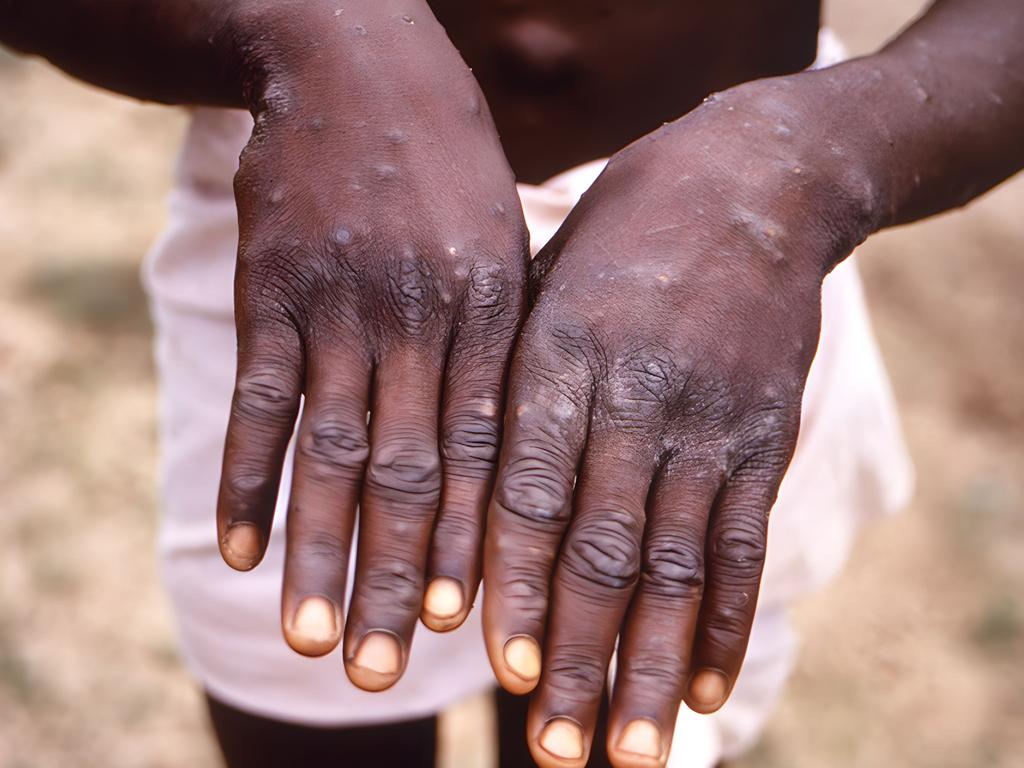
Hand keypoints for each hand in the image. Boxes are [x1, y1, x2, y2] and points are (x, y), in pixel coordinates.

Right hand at [215, 1, 527, 690]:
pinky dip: (244, 477)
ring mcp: (340, 305)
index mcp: (491, 313)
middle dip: (399, 576)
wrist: (358, 62)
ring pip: (329, 452)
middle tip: (389, 670)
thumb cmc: (449, 166)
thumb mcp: (508, 241)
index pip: (487, 451)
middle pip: (410, 472)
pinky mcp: (272, 291)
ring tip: (314, 638)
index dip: (476, 543)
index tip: (469, 627)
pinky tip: (235, 548)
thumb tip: (517, 450)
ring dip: (319, 551)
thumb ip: (508, 341)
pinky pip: (257, 399)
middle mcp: (419, 319)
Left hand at [482, 80, 872, 765]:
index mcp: (559, 354)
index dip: (515, 584)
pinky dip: (724, 620)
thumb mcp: (542, 284)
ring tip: (628, 751)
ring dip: (649, 665)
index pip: (529, 491)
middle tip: (556, 752)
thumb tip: (458, 502)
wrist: (751, 183)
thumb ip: (508, 386)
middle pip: (602, 548)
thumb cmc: (618, 239)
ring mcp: (709, 418)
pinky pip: (744, 540)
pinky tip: (701, 686)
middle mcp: (635, 394)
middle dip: (577, 656)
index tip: (501, 669)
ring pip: (676, 564)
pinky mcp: (765, 432)